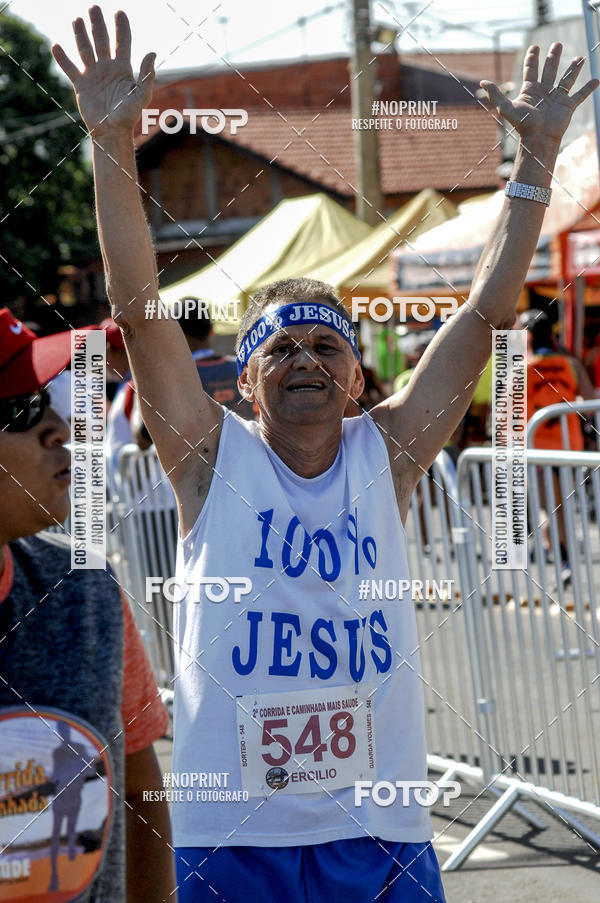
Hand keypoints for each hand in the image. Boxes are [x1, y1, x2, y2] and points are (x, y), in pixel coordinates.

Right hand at [52, 6, 154, 137]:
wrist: (111, 133)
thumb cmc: (128, 116)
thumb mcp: (142, 96)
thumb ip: (147, 75)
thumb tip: (152, 53)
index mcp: (123, 68)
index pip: (122, 42)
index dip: (121, 27)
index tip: (120, 12)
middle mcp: (107, 68)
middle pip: (102, 40)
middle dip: (98, 24)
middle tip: (94, 7)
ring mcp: (93, 75)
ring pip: (85, 49)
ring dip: (80, 34)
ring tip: (76, 19)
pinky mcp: (81, 85)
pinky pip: (70, 68)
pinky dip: (63, 58)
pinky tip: (57, 46)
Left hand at [480, 43, 598, 143]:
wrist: (538, 139)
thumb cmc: (522, 125)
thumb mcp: (506, 108)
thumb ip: (496, 95)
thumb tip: (482, 83)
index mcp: (530, 91)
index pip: (531, 70)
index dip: (532, 58)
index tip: (534, 46)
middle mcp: (544, 92)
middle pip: (549, 70)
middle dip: (552, 57)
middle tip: (557, 44)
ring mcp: (557, 98)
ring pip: (566, 79)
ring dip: (573, 69)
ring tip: (579, 58)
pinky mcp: (568, 106)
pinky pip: (580, 95)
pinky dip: (588, 88)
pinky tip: (596, 80)